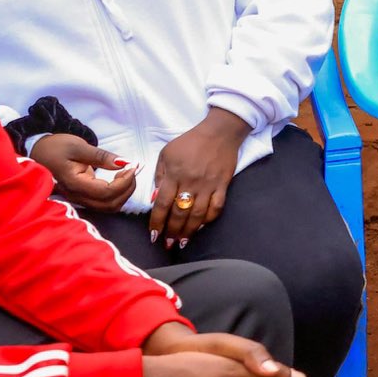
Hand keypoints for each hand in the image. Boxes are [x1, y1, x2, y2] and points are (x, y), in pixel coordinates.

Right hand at [30, 133, 136, 210]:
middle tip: (132, 169)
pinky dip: (118, 193)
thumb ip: (101, 156)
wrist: (38, 151)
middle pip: (110, 204)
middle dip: (128, 189)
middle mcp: (77, 196)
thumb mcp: (78, 146)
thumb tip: (124, 163)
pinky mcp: (83, 196)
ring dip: (124, 193)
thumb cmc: (55, 147)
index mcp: (74, 184)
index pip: (106, 193)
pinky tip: (119, 178)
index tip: (132, 166)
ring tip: (127, 173)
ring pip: (109, 206)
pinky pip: (105, 202)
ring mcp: (79, 198)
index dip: (125, 182)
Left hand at [150, 108, 249, 245]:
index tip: (153, 235)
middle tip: (167, 244)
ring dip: (189, 231)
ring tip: (182, 242)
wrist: (220, 132)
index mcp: (174, 174)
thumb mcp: (166, 154)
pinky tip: (201, 226)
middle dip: (172, 231)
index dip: (157, 222)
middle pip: (180, 213)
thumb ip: (159, 176)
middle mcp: (191, 182)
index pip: (162, 204)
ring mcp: (209, 185)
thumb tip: (155, 199)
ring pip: (198, 214)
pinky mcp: (223, 185)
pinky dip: (208, 219)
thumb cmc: (189, 142)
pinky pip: (216, 207)